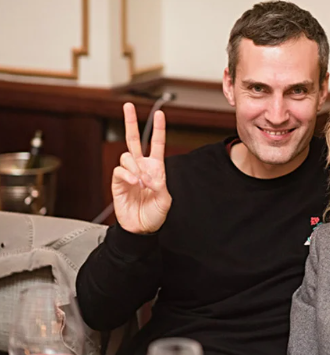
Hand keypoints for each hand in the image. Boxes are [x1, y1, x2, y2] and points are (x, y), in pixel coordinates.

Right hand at [112, 102, 171, 233]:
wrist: (141, 228)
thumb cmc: (155, 214)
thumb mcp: (165, 200)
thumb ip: (160, 185)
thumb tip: (148, 174)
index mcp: (156, 168)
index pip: (156, 144)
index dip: (158, 129)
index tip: (159, 114)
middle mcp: (141, 167)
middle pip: (134, 140)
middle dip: (131, 122)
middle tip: (128, 105)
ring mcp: (128, 173)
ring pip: (127, 156)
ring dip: (135, 167)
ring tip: (141, 182)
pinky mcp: (117, 182)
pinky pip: (119, 170)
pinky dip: (127, 175)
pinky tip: (134, 183)